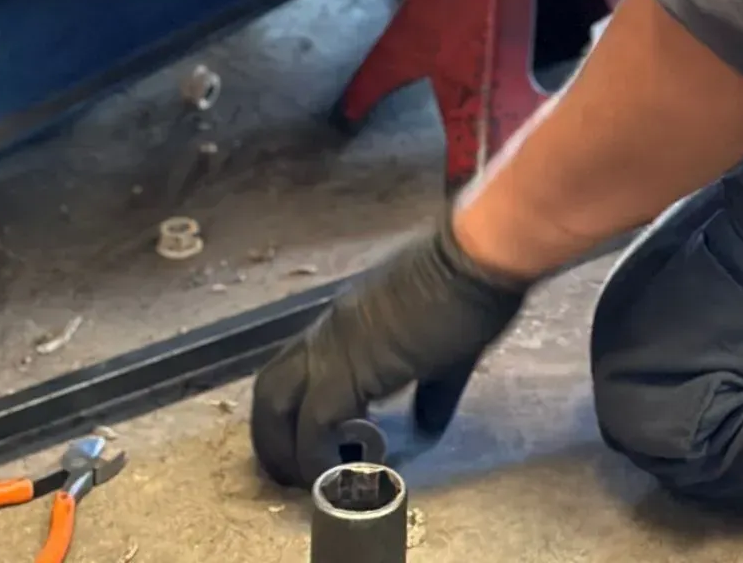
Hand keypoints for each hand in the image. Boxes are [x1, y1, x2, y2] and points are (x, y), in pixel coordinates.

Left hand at [250, 216, 524, 485]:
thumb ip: (431, 388)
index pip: (298, 368)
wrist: (473, 261)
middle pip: (269, 388)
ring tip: (313, 480)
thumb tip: (427, 424)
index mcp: (348, 320)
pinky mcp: (349, 369)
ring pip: (275, 403)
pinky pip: (315, 424)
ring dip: (286, 448)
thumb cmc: (467, 289)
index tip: (313, 448)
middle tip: (298, 474)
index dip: (296, 413)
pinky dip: (319, 455)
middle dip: (273, 437)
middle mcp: (328, 331)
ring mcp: (333, 346)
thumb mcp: (444, 346)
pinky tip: (342, 474)